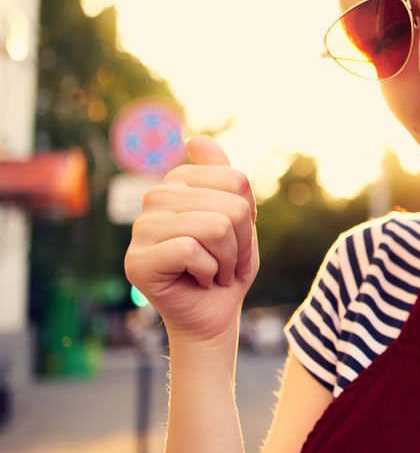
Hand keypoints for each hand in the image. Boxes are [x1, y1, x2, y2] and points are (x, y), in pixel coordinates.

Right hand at [124, 135, 259, 349]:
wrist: (213, 314)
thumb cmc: (227, 265)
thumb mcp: (238, 215)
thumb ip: (223, 174)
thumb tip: (194, 137)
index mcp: (180, 180)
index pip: (238, 181)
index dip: (249, 217)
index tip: (234, 236)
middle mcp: (155, 197)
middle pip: (233, 206)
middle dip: (241, 243)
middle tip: (224, 261)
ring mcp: (141, 228)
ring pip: (216, 228)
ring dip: (227, 260)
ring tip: (213, 271)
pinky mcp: (137, 259)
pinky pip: (193, 251)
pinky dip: (209, 273)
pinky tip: (197, 281)